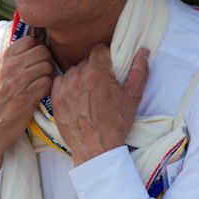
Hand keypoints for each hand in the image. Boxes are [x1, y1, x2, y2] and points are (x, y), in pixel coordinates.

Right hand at [0, 36, 54, 172]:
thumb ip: (8, 62)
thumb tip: (29, 49)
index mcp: (0, 60)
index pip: (29, 41)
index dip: (38, 49)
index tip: (37, 61)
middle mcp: (8, 67)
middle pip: (42, 51)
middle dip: (47, 62)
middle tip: (43, 74)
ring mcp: (17, 81)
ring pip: (47, 65)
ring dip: (49, 76)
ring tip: (42, 86)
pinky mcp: (26, 97)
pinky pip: (48, 82)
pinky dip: (48, 89)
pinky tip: (42, 95)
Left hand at [52, 45, 149, 164]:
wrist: (96, 148)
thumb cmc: (116, 124)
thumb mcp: (133, 97)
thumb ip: (139, 71)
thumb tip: (142, 51)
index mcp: (97, 72)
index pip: (99, 50)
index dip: (106, 58)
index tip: (110, 70)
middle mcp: (78, 76)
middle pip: (86, 61)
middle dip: (95, 69)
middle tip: (102, 86)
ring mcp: (64, 87)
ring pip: (73, 71)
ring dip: (81, 78)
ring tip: (90, 94)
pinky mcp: (55, 98)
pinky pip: (60, 81)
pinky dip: (67, 86)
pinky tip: (77, 98)